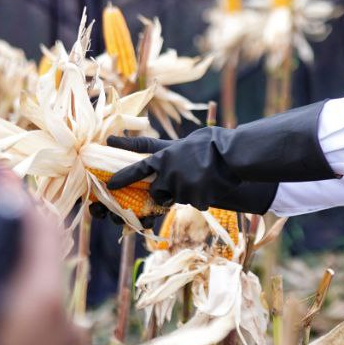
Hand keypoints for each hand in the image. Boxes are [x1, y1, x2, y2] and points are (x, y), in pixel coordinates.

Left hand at [107, 133, 277, 214]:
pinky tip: (213, 184)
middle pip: (157, 193)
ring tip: (203, 177)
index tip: (111, 185)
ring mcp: (181, 189)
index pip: (137, 169)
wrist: (232, 155)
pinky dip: (204, 196)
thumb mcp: (183, 141)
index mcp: (163, 158)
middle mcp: (168, 175)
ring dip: (188, 191)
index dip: (123, 177)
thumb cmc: (211, 143)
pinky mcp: (196, 200)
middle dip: (164, 192)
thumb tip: (152, 149)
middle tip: (179, 183)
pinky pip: (197, 202)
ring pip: (179, 197)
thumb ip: (167, 150)